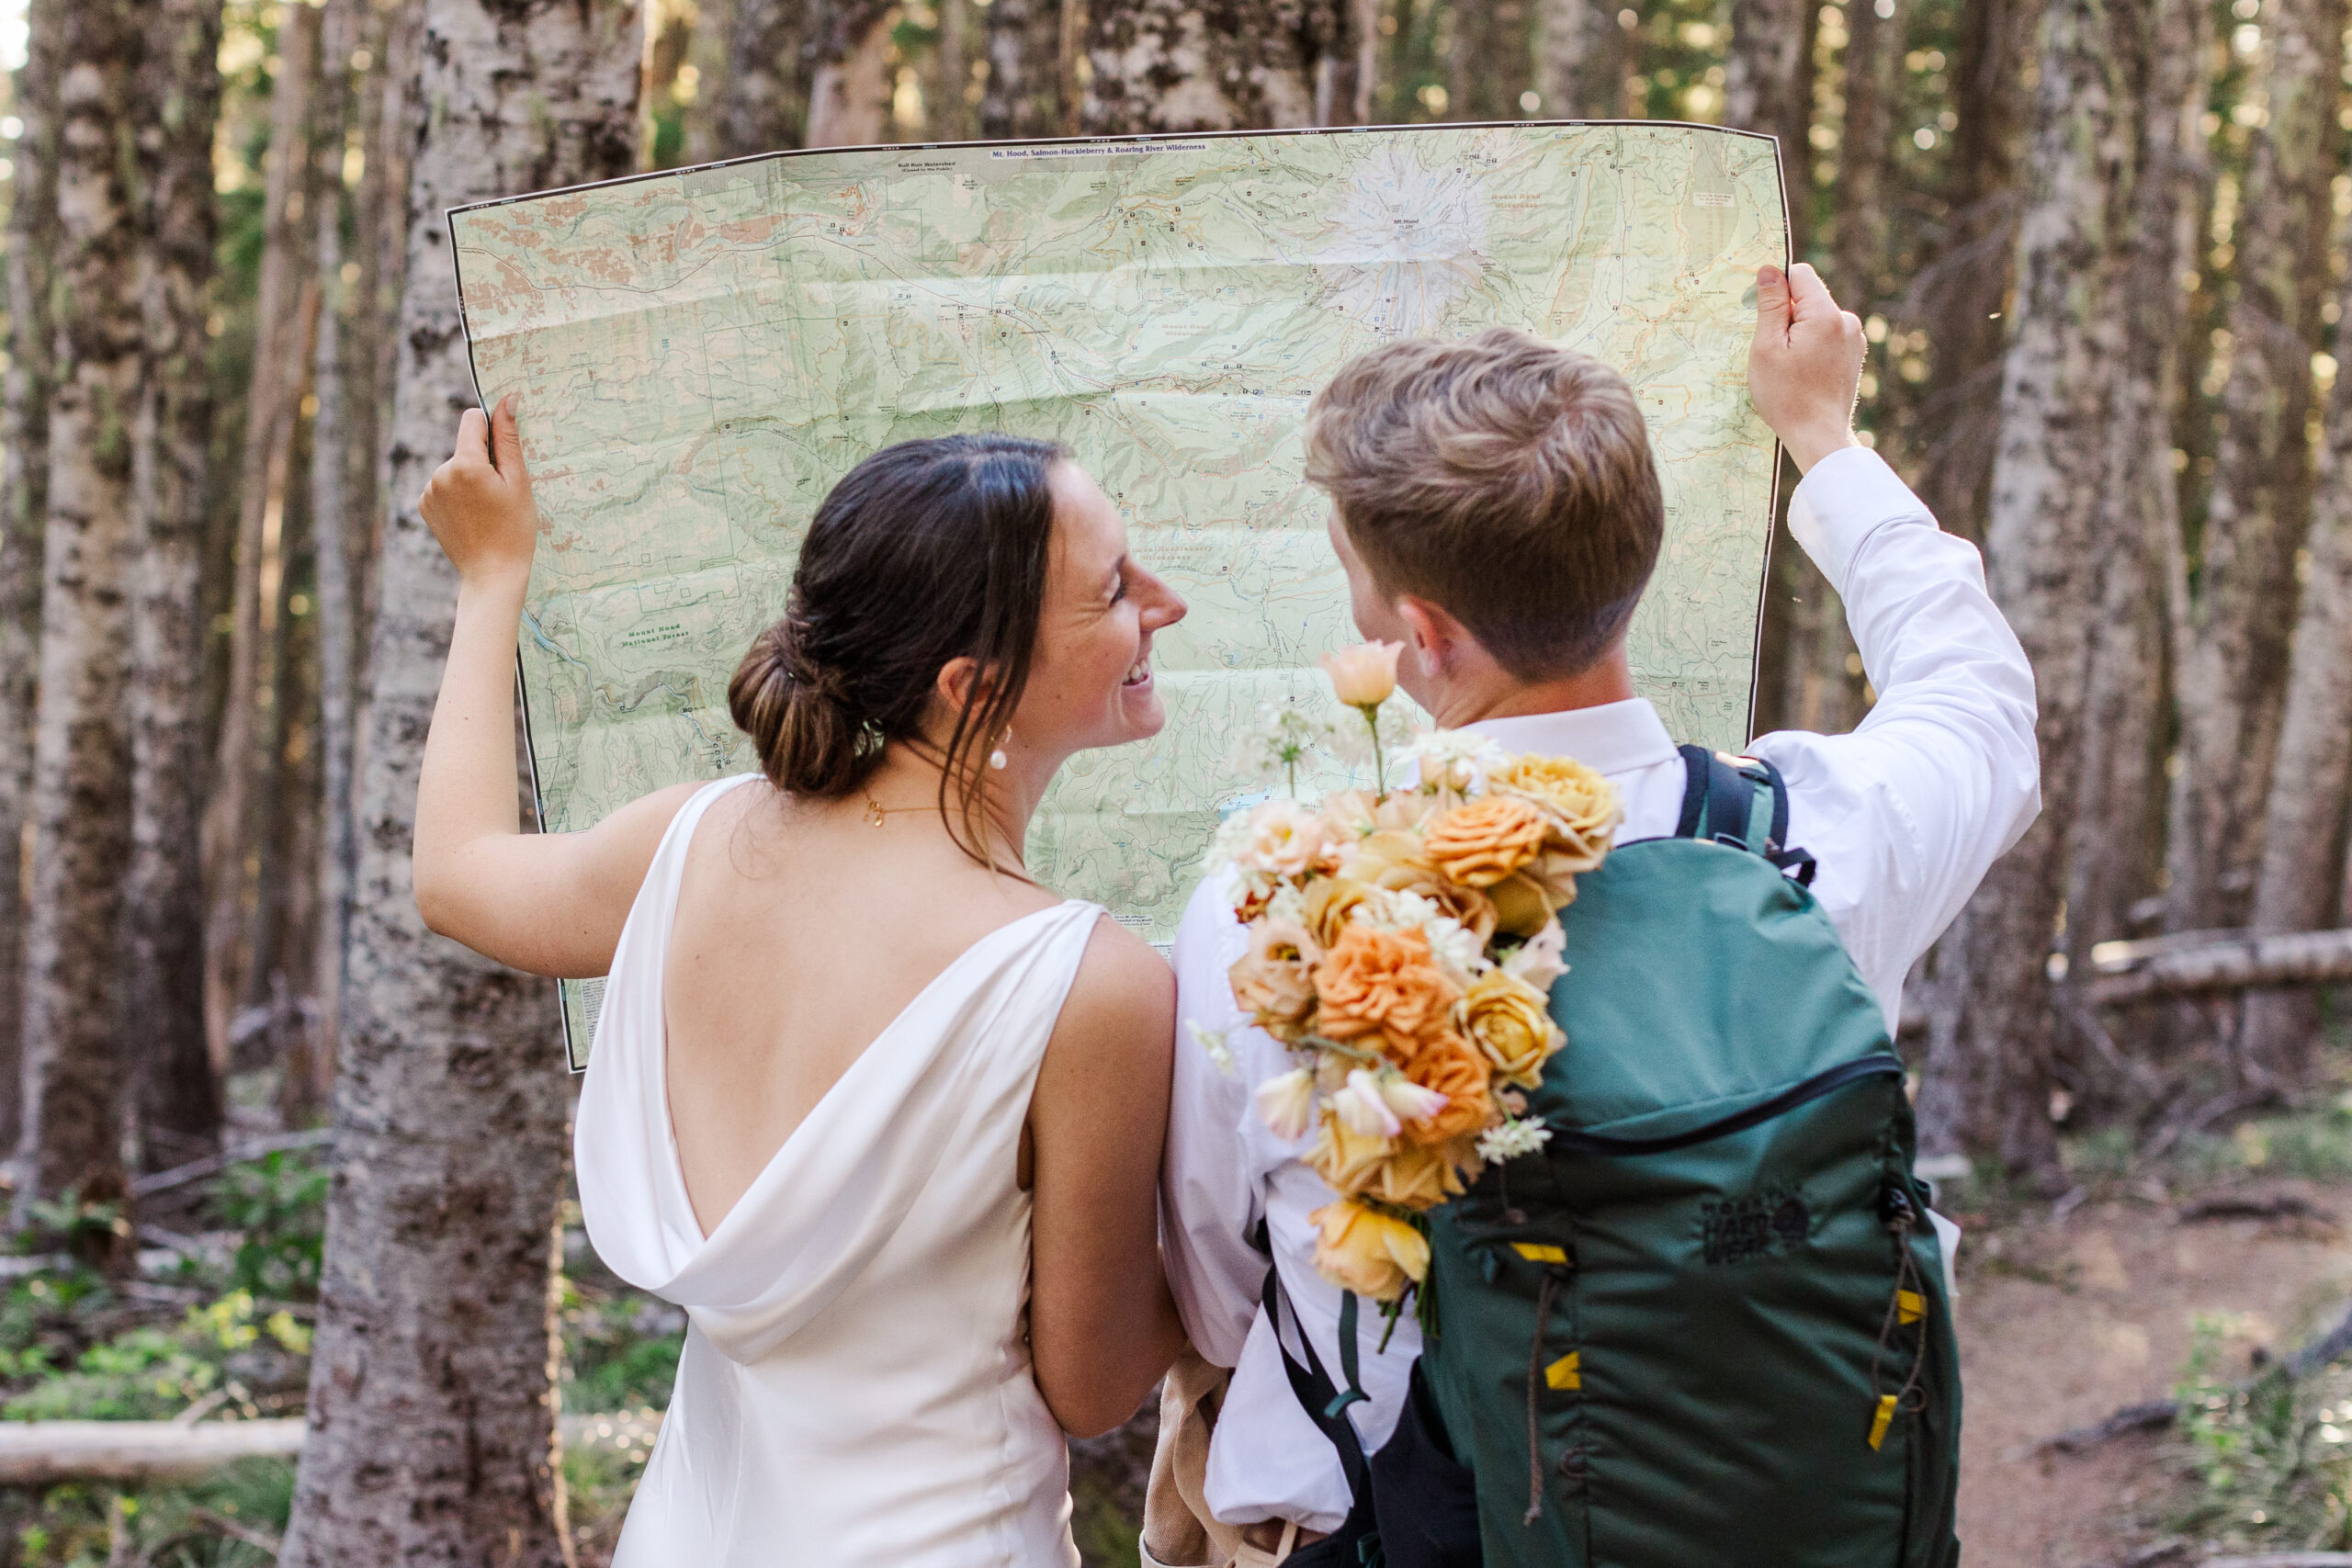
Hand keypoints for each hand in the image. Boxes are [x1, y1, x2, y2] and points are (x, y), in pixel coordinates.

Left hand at [418, 395, 536, 586]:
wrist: (492, 574)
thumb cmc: (514, 529)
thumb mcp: (518, 482)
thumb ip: (509, 439)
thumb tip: (507, 400)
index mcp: (464, 464)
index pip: (472, 420)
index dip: (492, 431)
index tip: (504, 454)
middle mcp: (440, 473)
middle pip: (465, 448)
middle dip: (483, 462)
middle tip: (500, 495)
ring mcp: (428, 491)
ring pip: (455, 468)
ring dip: (470, 480)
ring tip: (486, 510)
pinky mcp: (424, 506)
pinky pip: (444, 487)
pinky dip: (457, 496)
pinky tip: (471, 517)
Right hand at [1748, 263, 1864, 473]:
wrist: (1819, 436)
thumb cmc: (1787, 396)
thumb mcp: (1767, 348)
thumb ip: (1771, 305)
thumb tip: (1769, 270)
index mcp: (1826, 315)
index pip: (1800, 274)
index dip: (1777, 288)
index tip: (1762, 314)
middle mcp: (1846, 321)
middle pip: (1809, 297)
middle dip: (1787, 315)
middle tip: (1773, 350)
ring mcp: (1853, 338)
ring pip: (1817, 318)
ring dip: (1798, 333)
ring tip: (1789, 366)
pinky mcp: (1853, 354)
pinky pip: (1826, 336)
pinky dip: (1811, 346)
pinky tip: (1802, 372)